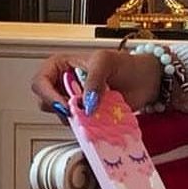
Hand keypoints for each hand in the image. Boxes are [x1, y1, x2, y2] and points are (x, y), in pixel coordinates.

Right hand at [31, 47, 162, 119]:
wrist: (147, 80)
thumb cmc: (126, 64)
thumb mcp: (106, 62)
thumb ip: (93, 80)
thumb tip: (85, 104)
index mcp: (61, 65)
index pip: (40, 81)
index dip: (48, 95)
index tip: (65, 104)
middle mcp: (64, 84)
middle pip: (46, 102)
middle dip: (61, 108)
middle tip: (80, 109)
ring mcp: (74, 102)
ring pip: (60, 116)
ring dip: (75, 117)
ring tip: (94, 110)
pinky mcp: (85, 116)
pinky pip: (76, 126)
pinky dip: (84, 126)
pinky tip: (98, 119)